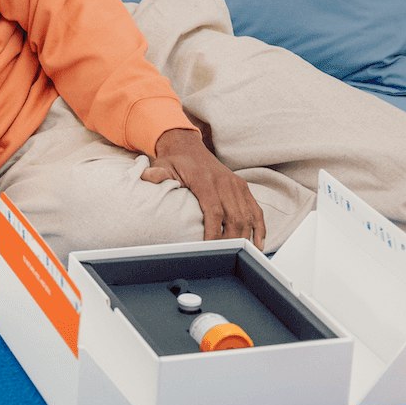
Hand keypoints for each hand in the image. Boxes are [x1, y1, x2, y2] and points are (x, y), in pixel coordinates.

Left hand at [141, 128, 266, 249]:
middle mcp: (225, 182)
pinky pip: (256, 210)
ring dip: (246, 237)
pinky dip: (259, 228)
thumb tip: (146, 177)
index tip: (211, 248)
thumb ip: (157, 174)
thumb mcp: (163, 165)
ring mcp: (236, 184)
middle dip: (231, 240)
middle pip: (234, 217)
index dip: (215, 232)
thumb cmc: (175, 161)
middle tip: (225, 258)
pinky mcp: (243, 187)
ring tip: (242, 256)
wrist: (188, 146)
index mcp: (206, 180)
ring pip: (247, 216)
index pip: (214, 210)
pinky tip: (257, 244)